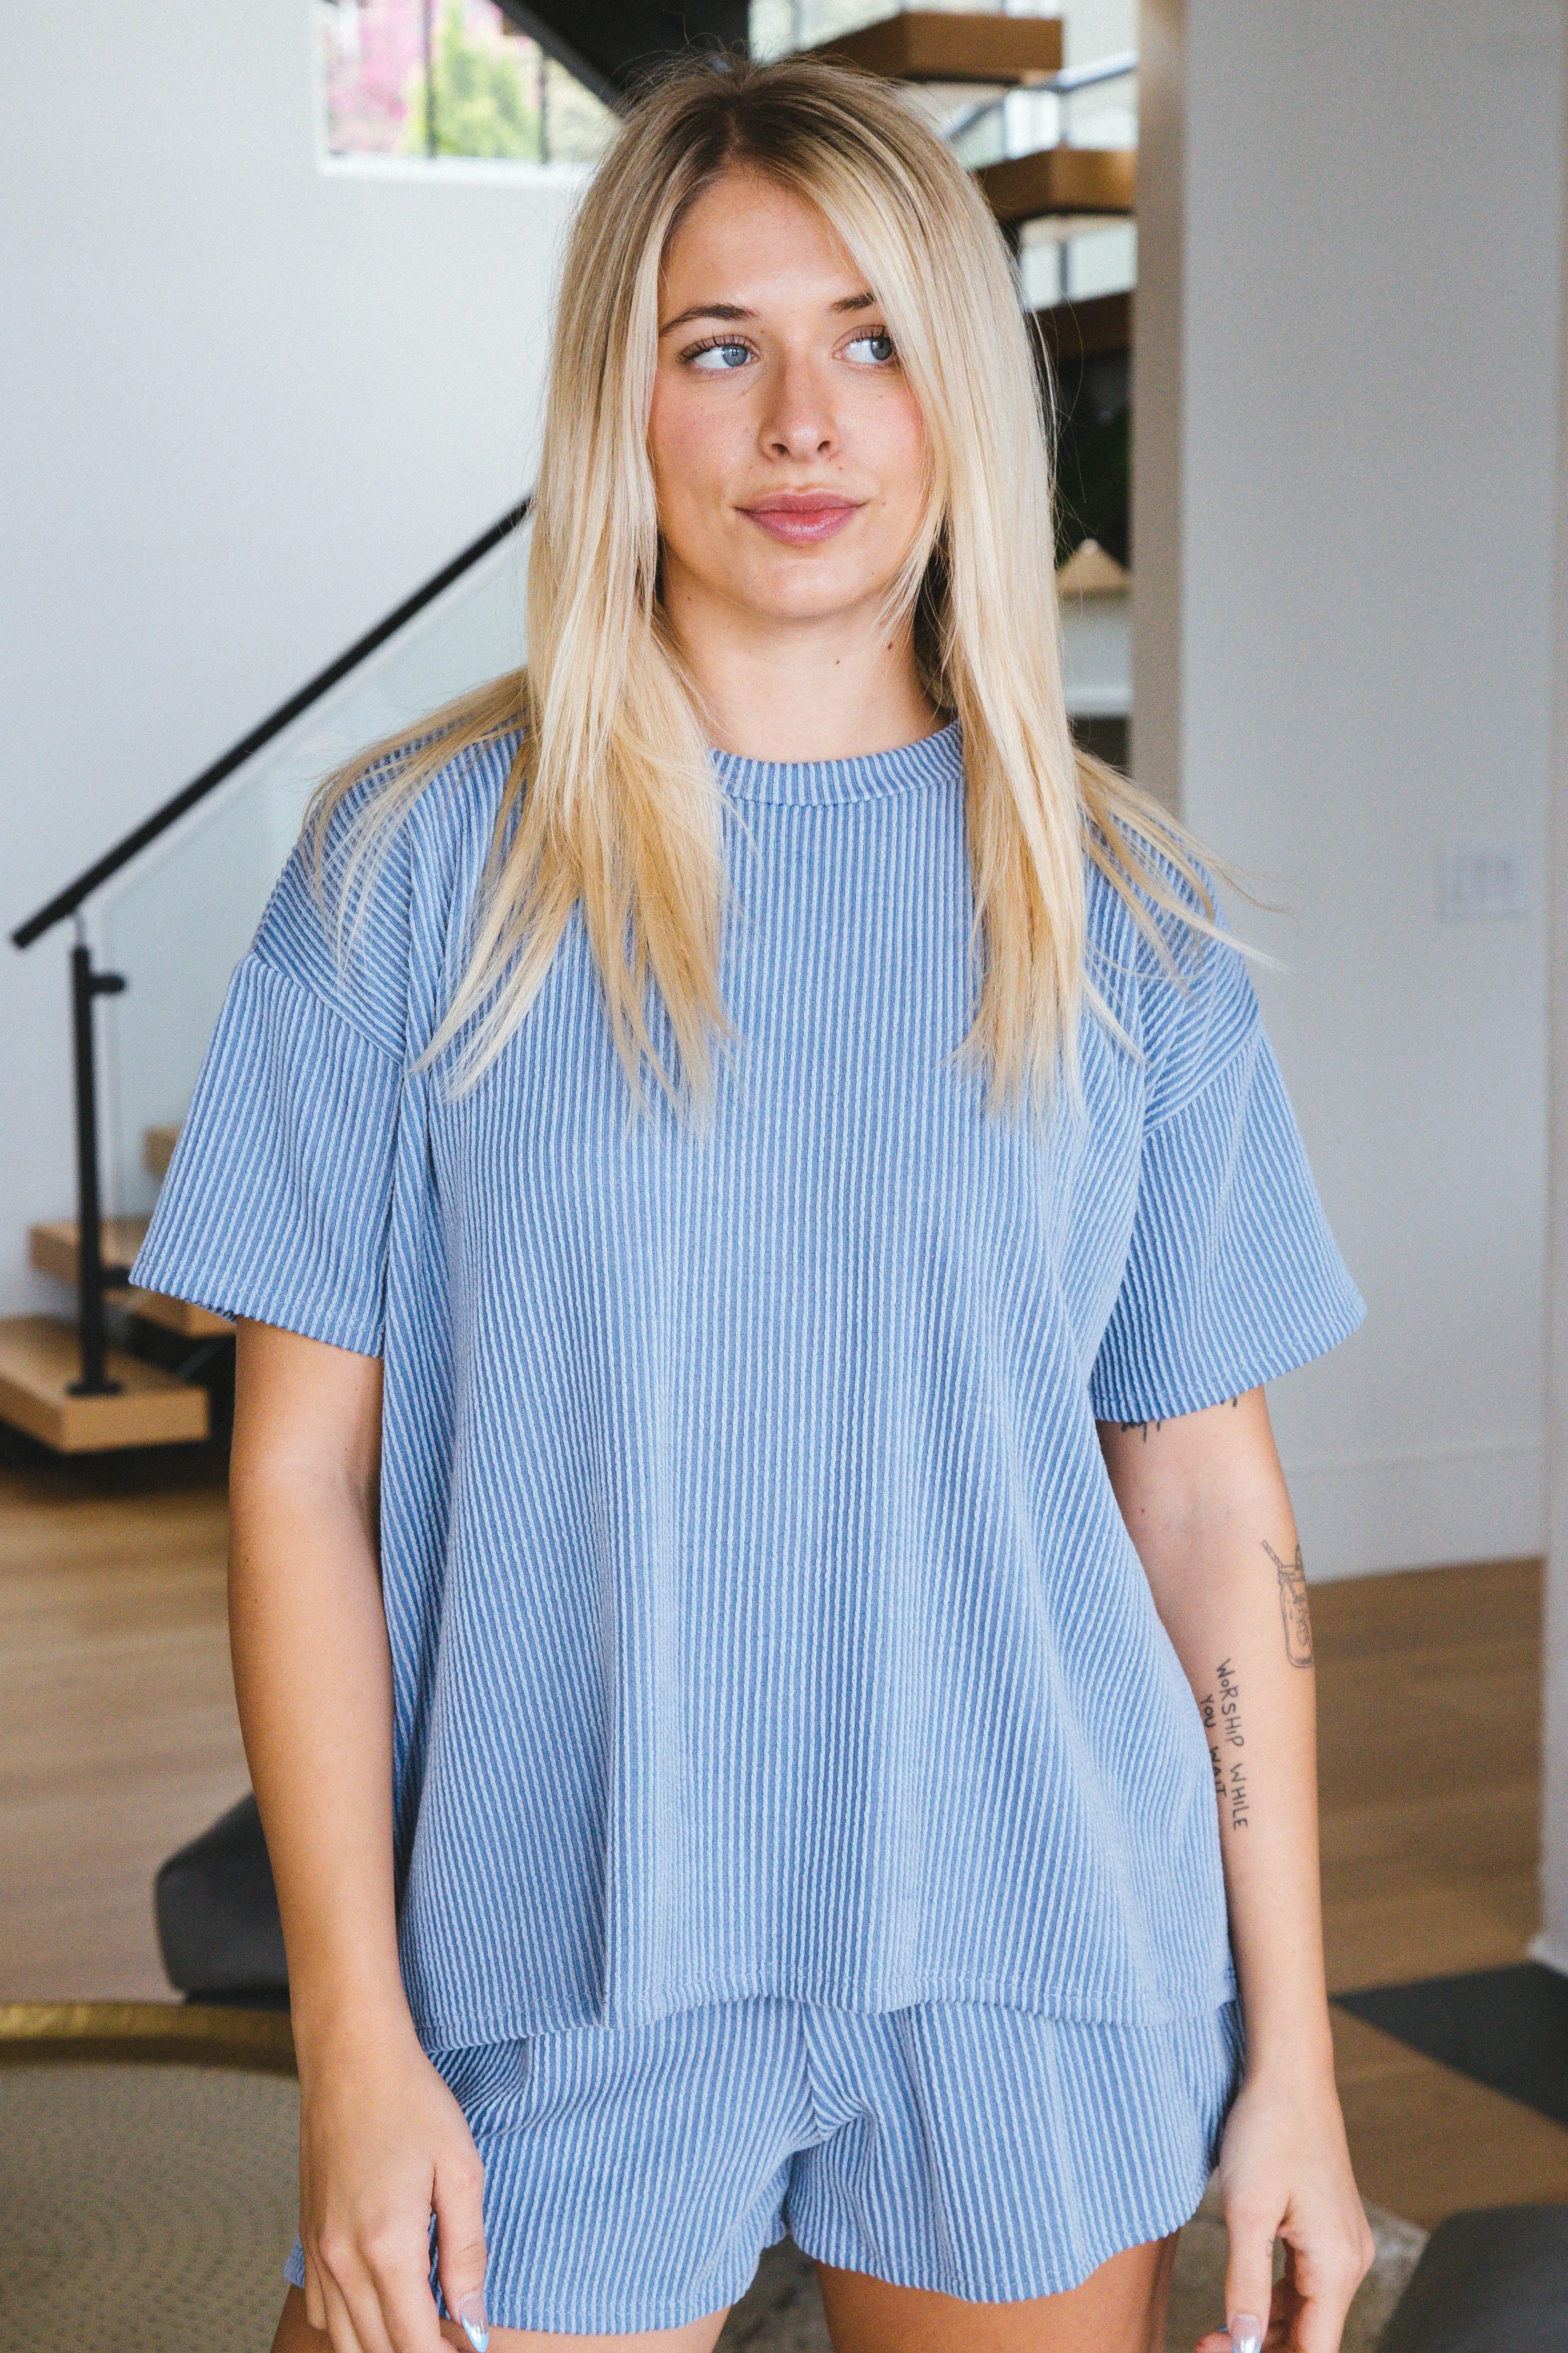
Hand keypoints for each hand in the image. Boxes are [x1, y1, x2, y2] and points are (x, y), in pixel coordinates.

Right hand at [296, 2003, 488, 2351]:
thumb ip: (466, 2252)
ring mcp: (317, 2252)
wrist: (352, 2058)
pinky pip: (323, 2311)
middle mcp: (342, 2259)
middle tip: (455, 2342)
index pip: (413, 2343)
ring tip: (425, 2330)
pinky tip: (384, 2307)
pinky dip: (352, 2328)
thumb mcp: (461, 2171)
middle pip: (377, 2351)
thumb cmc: (411, 2103)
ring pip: (344, 2340)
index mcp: (386, 2246)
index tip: (472, 2352)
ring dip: (384, 2347)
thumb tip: (473, 2317)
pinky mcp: (307, 2238)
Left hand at [1195, 2057, 1374, 2352]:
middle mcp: (1351, 2262)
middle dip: (1262, 2347)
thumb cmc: (1268, 2130)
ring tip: (1215, 2329)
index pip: (1313, 2350)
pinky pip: (1306, 2283)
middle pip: (1312, 2337)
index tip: (1213, 2350)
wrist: (1289, 2072)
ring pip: (1308, 2313)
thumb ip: (1246, 2285)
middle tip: (1206, 2341)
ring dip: (1267, 2329)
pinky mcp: (1329, 2230)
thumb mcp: (1247, 2211)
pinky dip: (1276, 2300)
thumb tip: (1244, 2344)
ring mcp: (1343, 2245)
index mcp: (1337, 2264)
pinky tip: (1243, 2299)